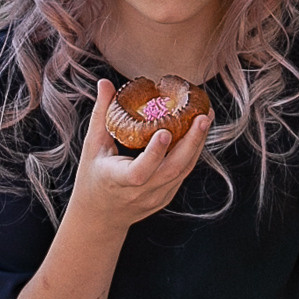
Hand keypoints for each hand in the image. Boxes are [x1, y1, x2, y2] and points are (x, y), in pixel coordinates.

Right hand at [65, 79, 211, 237]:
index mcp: (118, 181)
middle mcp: (141, 193)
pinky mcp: (167, 196)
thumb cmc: (93, 177)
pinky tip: (198, 132)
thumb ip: (101, 114)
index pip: (139, 172)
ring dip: (197, 144)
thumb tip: (105, 82)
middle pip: (172, 170)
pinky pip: (183, 172)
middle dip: (191, 143)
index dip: (154, 153)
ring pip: (183, 171)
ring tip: (206, 117)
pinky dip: (192, 152)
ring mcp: (157, 197)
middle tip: (203, 116)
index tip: (165, 132)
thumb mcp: (92, 147)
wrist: (99, 216)